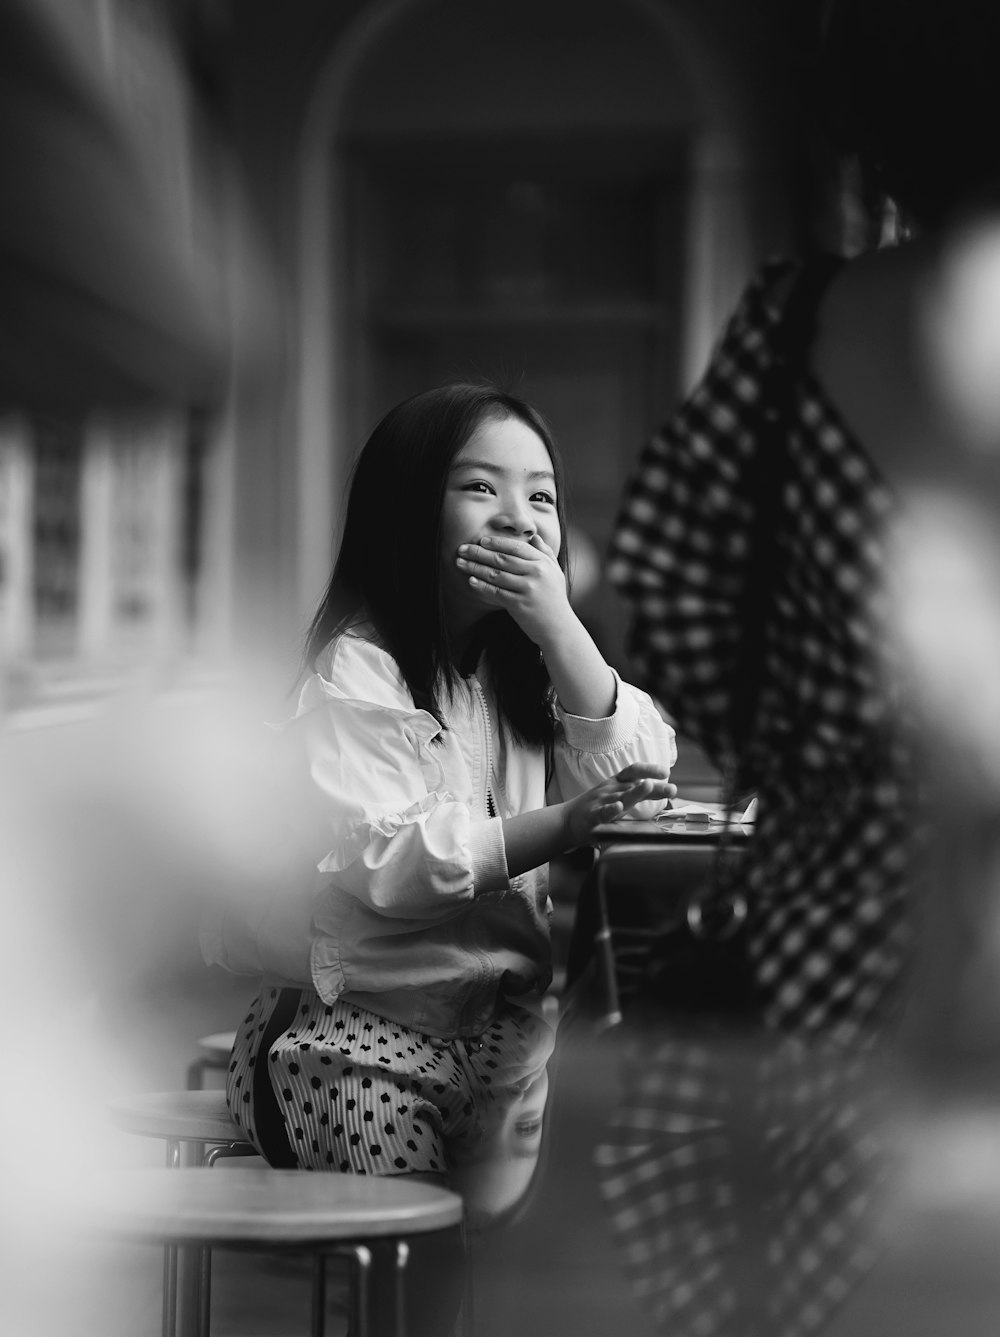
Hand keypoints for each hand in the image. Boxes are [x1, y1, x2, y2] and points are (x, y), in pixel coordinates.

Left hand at [456, 534, 570, 645]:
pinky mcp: (519, 605)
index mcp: (543, 563)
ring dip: (475, 567)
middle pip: (502, 559)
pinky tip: (471, 580)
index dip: (497, 543)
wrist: (559, 629)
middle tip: (462, 549)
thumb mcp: (555, 573)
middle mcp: (536, 573)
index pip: (516, 547)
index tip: (481, 540)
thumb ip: (546, 553)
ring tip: (460, 563)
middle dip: (479, 553)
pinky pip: (496, 592)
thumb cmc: (555, 600)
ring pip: (495, 574)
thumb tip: (534, 537)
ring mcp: (527, 589)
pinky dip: (482, 586)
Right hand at [564, 764, 675, 844]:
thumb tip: (663, 790)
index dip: (650, 769)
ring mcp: (601, 802)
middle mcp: (611, 790)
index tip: (665, 772)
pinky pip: (602, 812)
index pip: (634, 771)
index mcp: (617, 784)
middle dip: (654, 787)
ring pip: (621, 797)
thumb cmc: (596, 808)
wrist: (566, 821)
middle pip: (634, 784)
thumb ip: (639, 793)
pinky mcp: (592, 816)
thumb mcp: (617, 795)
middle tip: (672, 788)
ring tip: (648, 786)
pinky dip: (610, 809)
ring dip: (635, 792)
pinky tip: (618, 807)